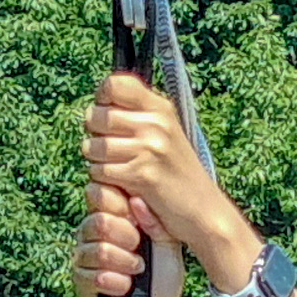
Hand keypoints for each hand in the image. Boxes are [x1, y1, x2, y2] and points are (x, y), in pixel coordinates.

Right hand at [72, 193, 153, 296]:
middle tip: (139, 247)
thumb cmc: (162, 270)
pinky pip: (94, 276)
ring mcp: (83, 254)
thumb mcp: (167, 242)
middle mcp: (90, 229)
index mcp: (109, 212)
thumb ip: (154, 220)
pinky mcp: (79, 279)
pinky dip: (117, 283)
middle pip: (99, 222)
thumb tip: (136, 201)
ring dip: (124, 262)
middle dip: (127, 236)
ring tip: (138, 268)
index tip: (139, 221)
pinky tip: (127, 285)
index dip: (120, 205)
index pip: (99, 192)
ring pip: (99, 250)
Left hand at [82, 72, 255, 278]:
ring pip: (93, 146)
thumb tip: (97, 103)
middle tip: (111, 150)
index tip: (108, 115)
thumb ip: (137, 115)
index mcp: (160, 108)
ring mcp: (150, 148)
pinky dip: (105, 181)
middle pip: (96, 116)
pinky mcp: (142, 174)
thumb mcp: (165, 133)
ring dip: (97, 162)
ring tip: (118, 169)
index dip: (101, 100)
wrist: (204, 212)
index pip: (114, 84)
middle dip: (94, 135)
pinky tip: (123, 185)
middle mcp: (156, 123)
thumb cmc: (178, 174)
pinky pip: (100, 171)